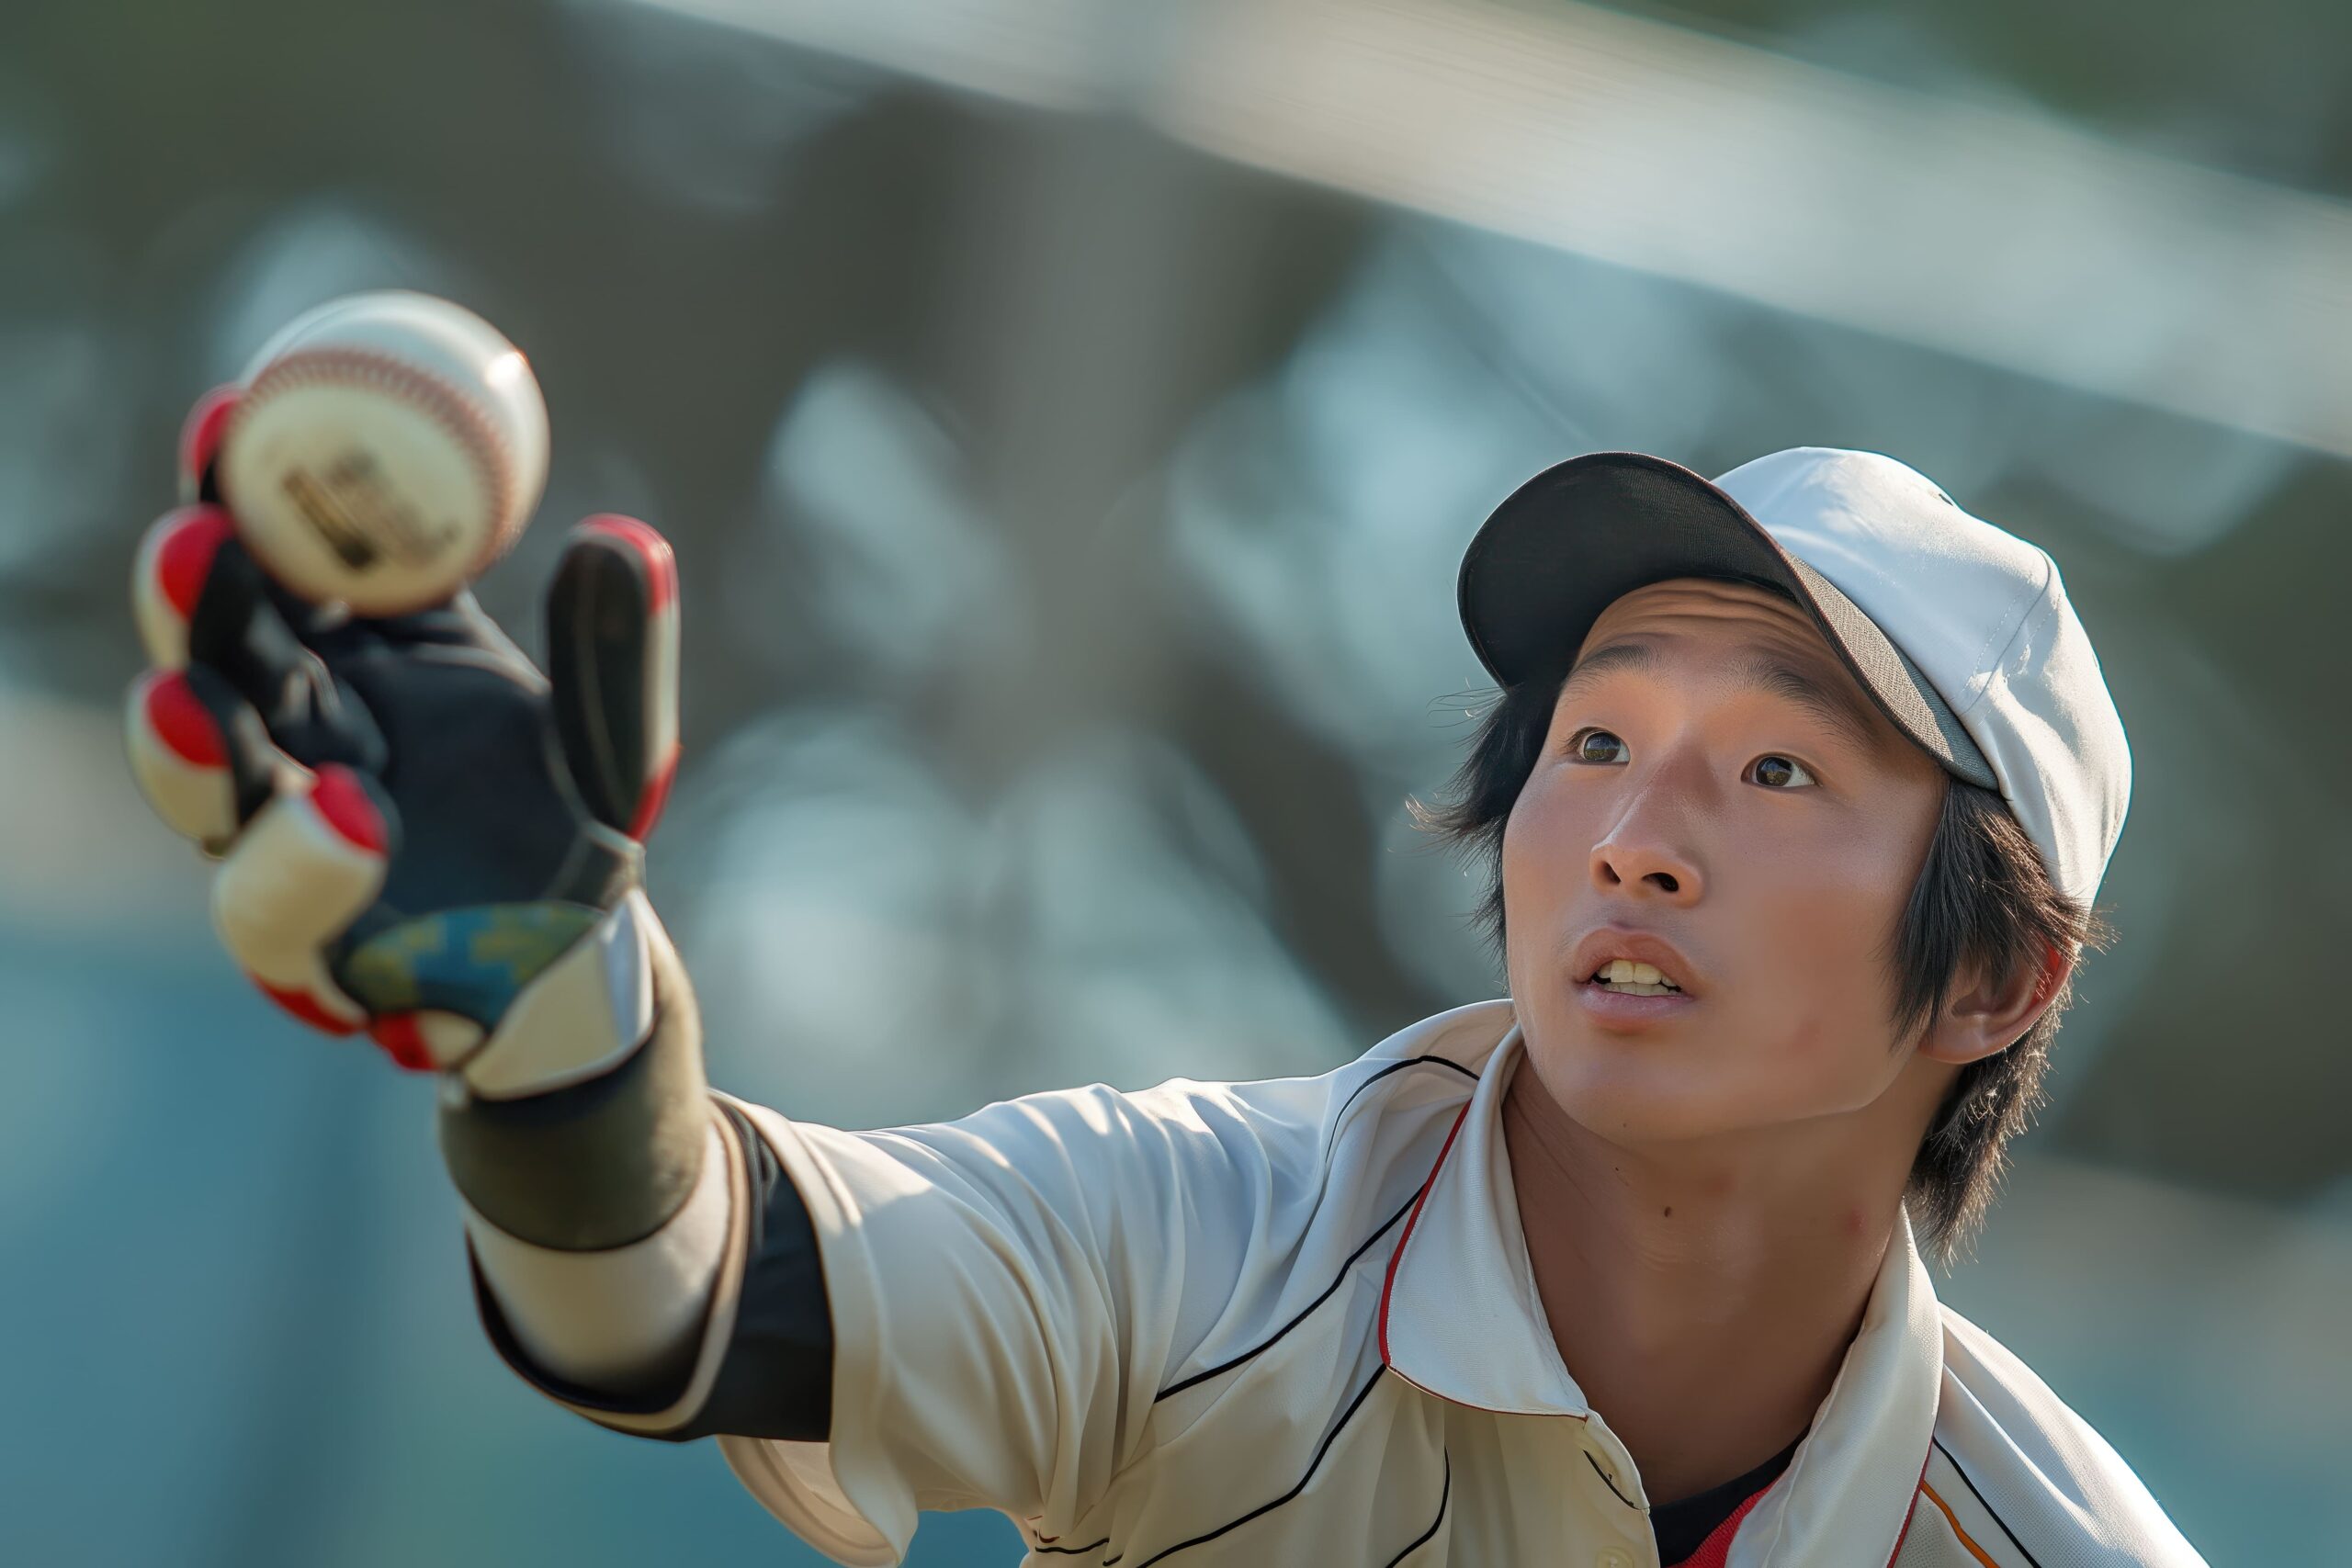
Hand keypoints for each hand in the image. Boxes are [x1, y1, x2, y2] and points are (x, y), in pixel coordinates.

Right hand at [125, 387, 682, 1076]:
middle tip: (198, 543)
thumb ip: (615, 645)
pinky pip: (282, 909)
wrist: (585, 948)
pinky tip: (348, 816)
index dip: (240, 489)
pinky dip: (305, 861)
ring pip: (209, 791)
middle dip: (191, 604)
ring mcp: (278, 845)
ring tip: (191, 698)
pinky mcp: (302, 951)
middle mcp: (291, 740)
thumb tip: (624, 538)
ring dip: (194, 742)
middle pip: (211, 662)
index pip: (275, 561)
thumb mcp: (614, 723)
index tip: (235, 412)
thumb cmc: (574, 812)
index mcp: (352, 659)